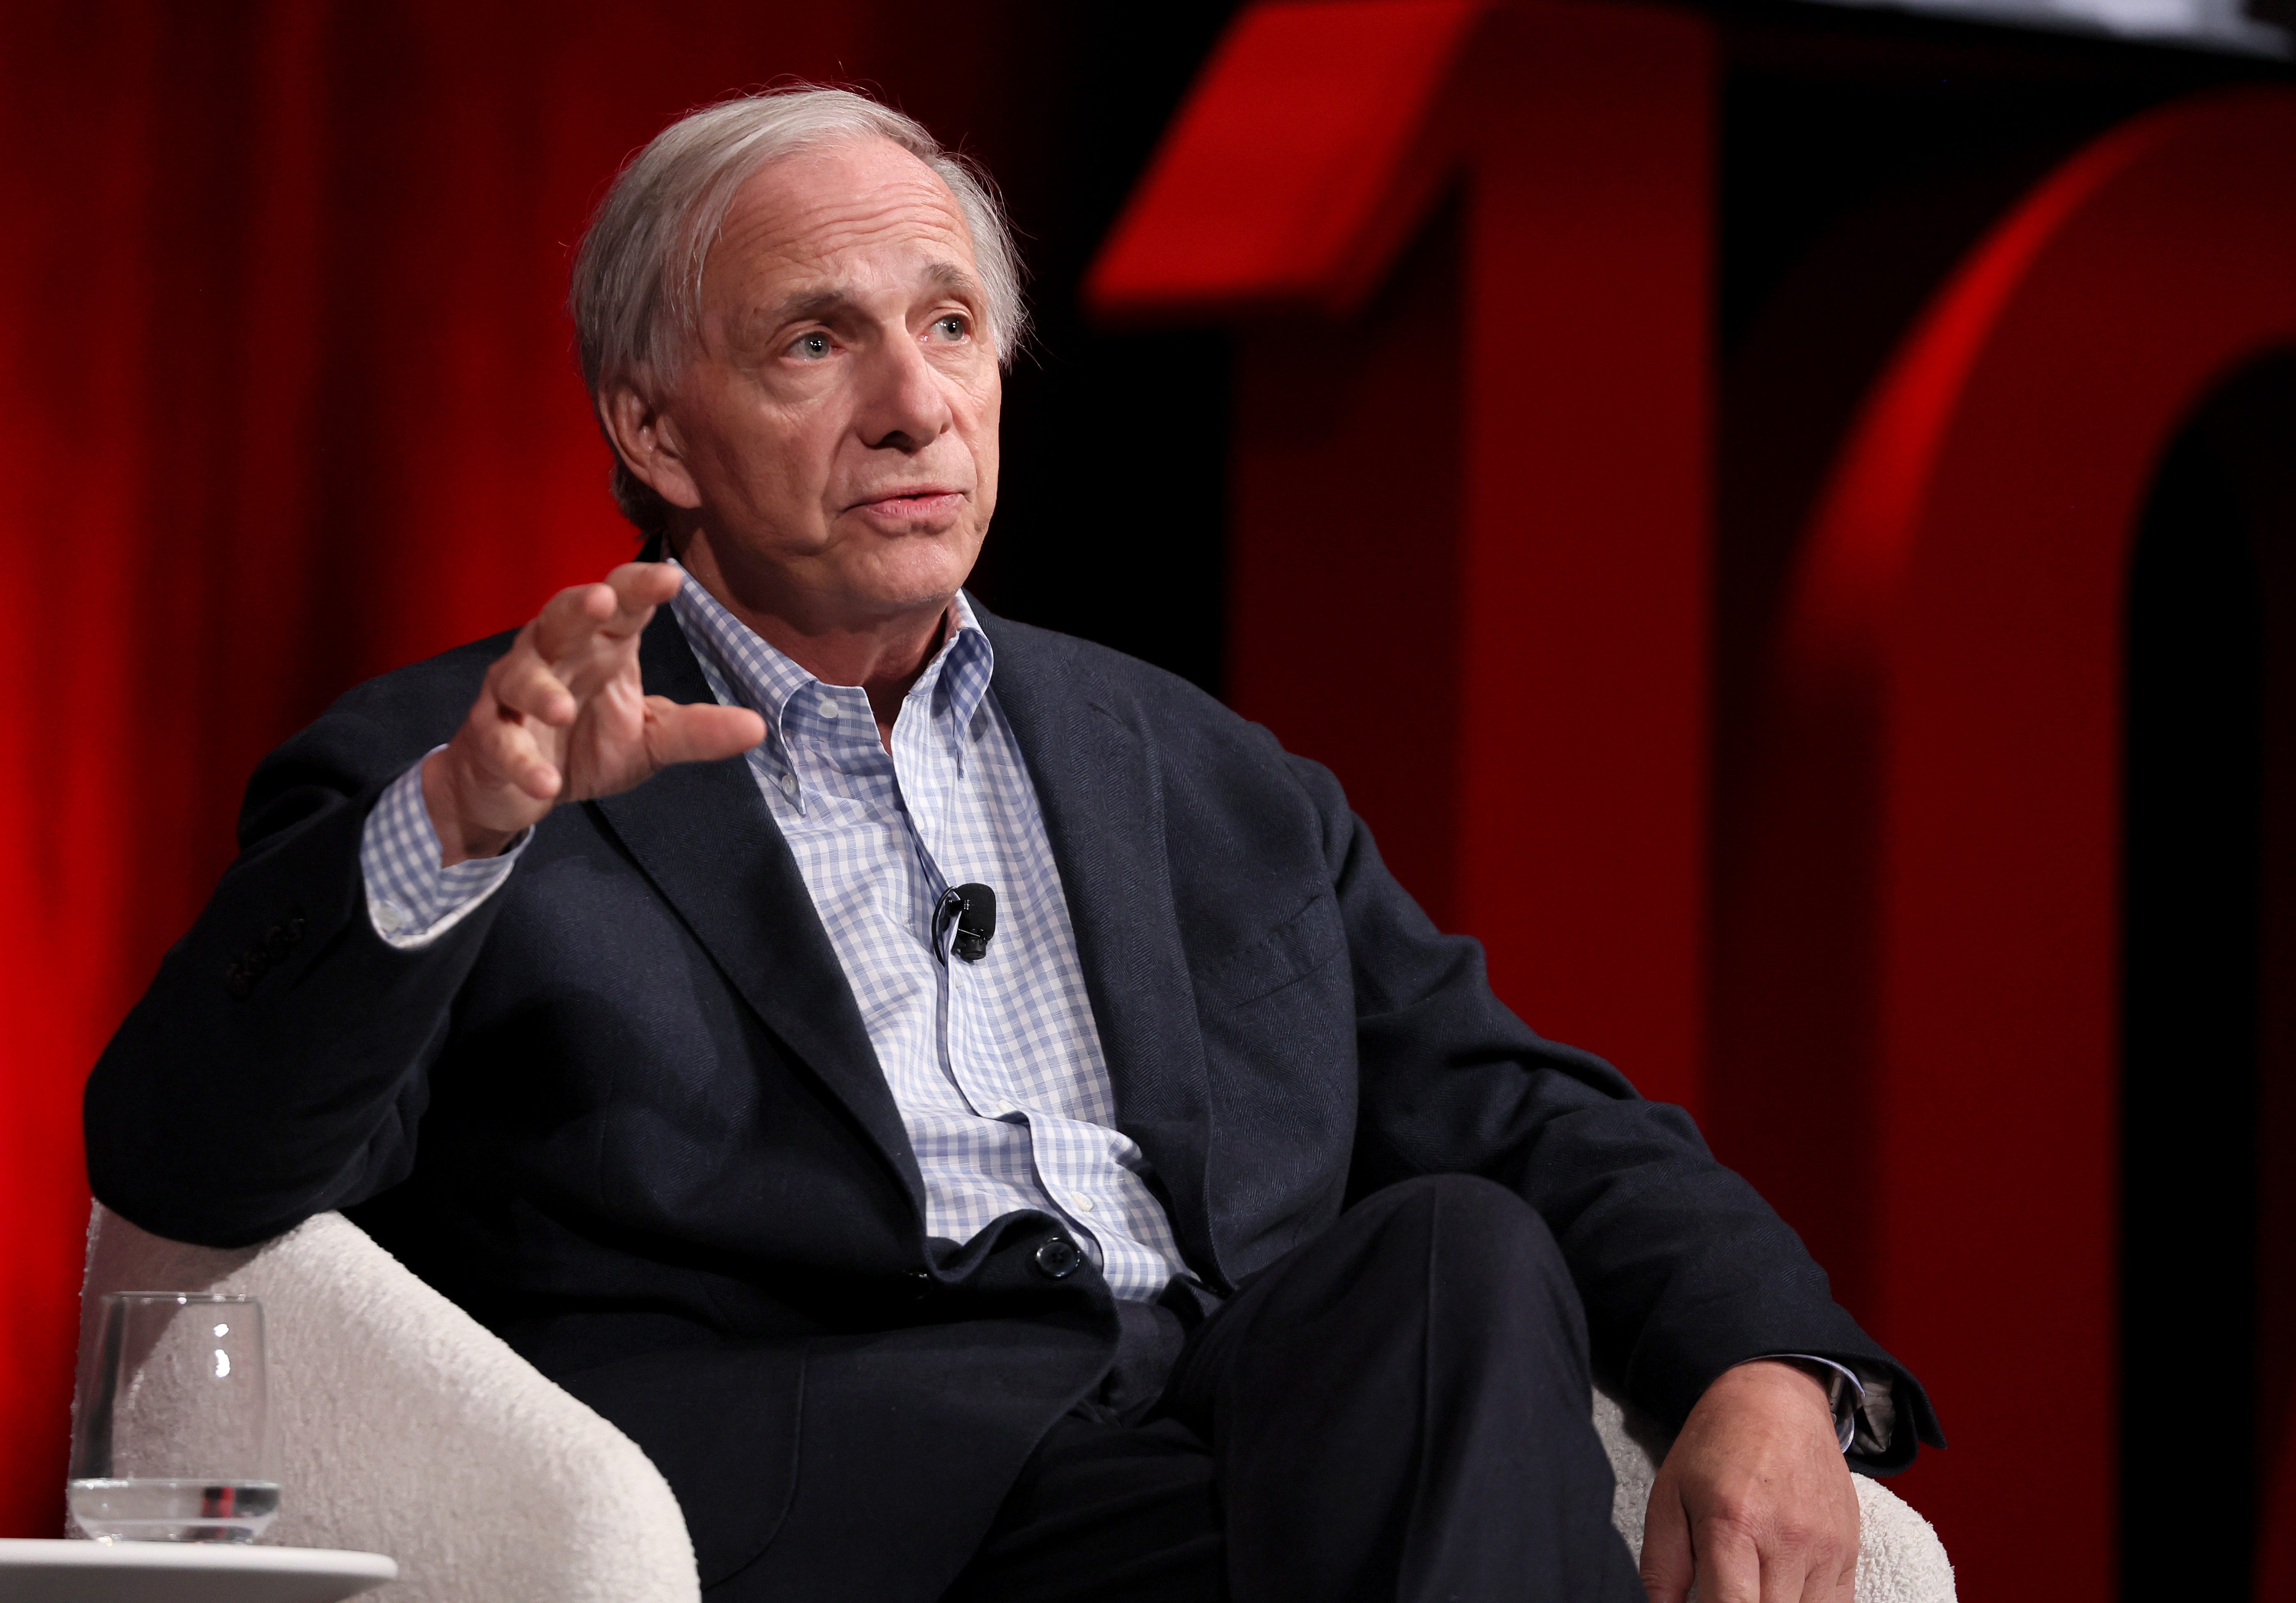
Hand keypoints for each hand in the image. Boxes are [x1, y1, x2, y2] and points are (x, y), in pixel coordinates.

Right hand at [423, 562, 764, 862]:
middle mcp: (553, 657)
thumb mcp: (649, 739)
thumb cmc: (584, 745)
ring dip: (539, 689)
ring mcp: (513, 695)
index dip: (640, 587)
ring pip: (518, 676)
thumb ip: (696, 730)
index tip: (673, 578)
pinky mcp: (488, 737)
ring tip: (562, 709)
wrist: (513, 787)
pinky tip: (544, 782)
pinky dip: (521, 761)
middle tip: (602, 598)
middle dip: (577, 607)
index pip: (620, 605)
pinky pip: (500, 742)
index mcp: (600, 648)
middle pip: (559, 619)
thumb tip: (758, 727)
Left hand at [1640, 1359, 1859, 1602]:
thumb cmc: (1716, 1447)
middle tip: (1724, 1589)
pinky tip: (1780, 1588)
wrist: (1778, 1401)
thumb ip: (1663, 1567)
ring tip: (1750, 1584)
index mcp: (1733, 1525)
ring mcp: (1824, 1549)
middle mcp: (1786, 1540)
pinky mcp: (1848, 1552)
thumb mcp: (1669, 1497)